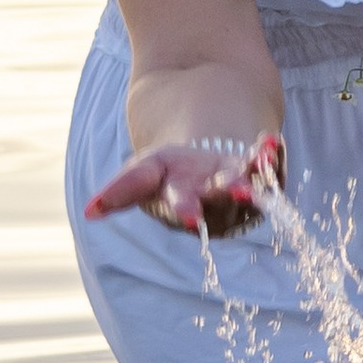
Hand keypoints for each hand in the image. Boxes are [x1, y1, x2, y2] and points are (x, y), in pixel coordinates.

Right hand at [84, 133, 286, 238]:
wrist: (202, 161)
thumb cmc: (168, 172)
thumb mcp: (143, 173)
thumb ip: (120, 191)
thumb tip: (89, 213)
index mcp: (181, 201)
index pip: (183, 209)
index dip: (187, 212)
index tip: (195, 219)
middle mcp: (215, 201)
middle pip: (224, 200)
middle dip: (233, 193)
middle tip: (244, 191)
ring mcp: (242, 190)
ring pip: (254, 185)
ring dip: (259, 171)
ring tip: (265, 154)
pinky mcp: (264, 179)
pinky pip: (273, 170)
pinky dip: (273, 155)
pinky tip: (272, 142)